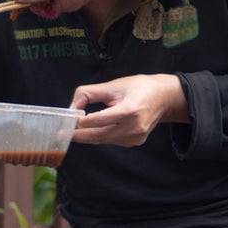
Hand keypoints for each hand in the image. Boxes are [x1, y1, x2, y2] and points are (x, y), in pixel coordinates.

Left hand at [70, 75, 186, 146]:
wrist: (164, 98)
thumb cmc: (140, 88)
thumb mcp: (114, 85)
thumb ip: (89, 93)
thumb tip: (72, 107)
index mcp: (130, 110)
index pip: (98, 120)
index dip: (79, 121)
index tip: (66, 120)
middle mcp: (134, 127)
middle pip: (98, 135)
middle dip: (78, 134)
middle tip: (62, 133)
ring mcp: (135, 137)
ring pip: (103, 140)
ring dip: (88, 135)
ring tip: (74, 130)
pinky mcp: (135, 142)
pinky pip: (111, 141)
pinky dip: (100, 136)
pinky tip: (94, 129)